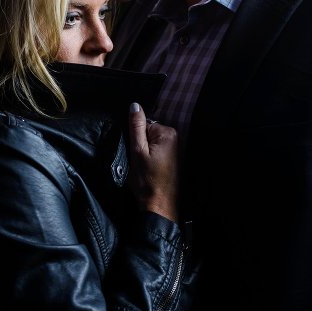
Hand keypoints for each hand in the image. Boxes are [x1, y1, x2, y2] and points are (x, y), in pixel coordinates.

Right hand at [127, 103, 178, 221]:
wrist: (159, 206)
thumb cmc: (146, 180)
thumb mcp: (137, 151)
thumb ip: (136, 126)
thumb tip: (134, 105)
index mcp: (167, 133)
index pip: (144, 124)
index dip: (135, 138)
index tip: (135, 153)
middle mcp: (176, 138)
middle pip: (149, 132)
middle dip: (141, 144)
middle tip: (139, 161)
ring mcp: (176, 149)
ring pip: (152, 143)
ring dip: (145, 153)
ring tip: (144, 168)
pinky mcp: (174, 159)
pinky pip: (157, 151)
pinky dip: (151, 159)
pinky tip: (150, 171)